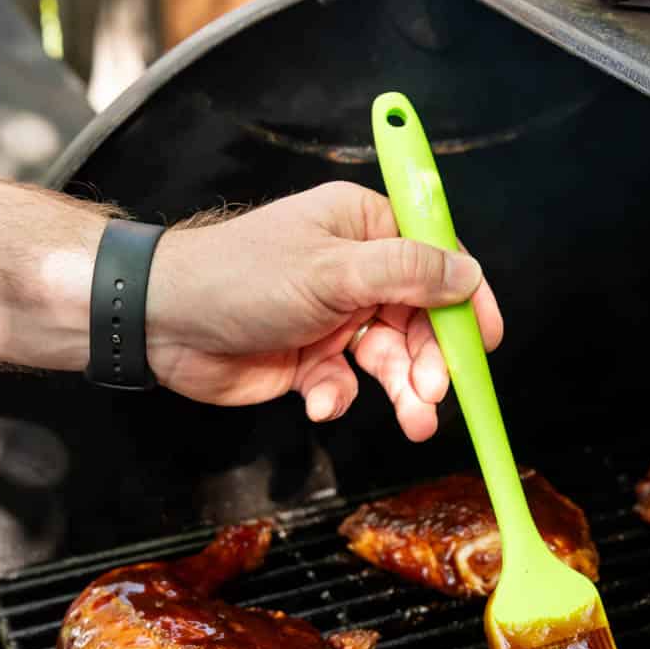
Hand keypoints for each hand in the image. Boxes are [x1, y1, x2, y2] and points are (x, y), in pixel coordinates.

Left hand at [145, 181, 501, 437]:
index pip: (436, 259)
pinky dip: (340, 396)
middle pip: (420, 317)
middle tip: (434, 393)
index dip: (467, 300)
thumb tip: (468, 275)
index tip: (486, 340)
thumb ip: (407, 273)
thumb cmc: (240, 278)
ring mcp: (333, 315)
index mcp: (363, 227)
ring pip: (390, 357)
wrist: (163, 323)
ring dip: (401, 390)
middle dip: (431, 359)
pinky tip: (320, 399)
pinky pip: (347, 382)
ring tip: (413, 420)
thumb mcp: (333, 272)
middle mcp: (354, 269)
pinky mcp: (310, 357)